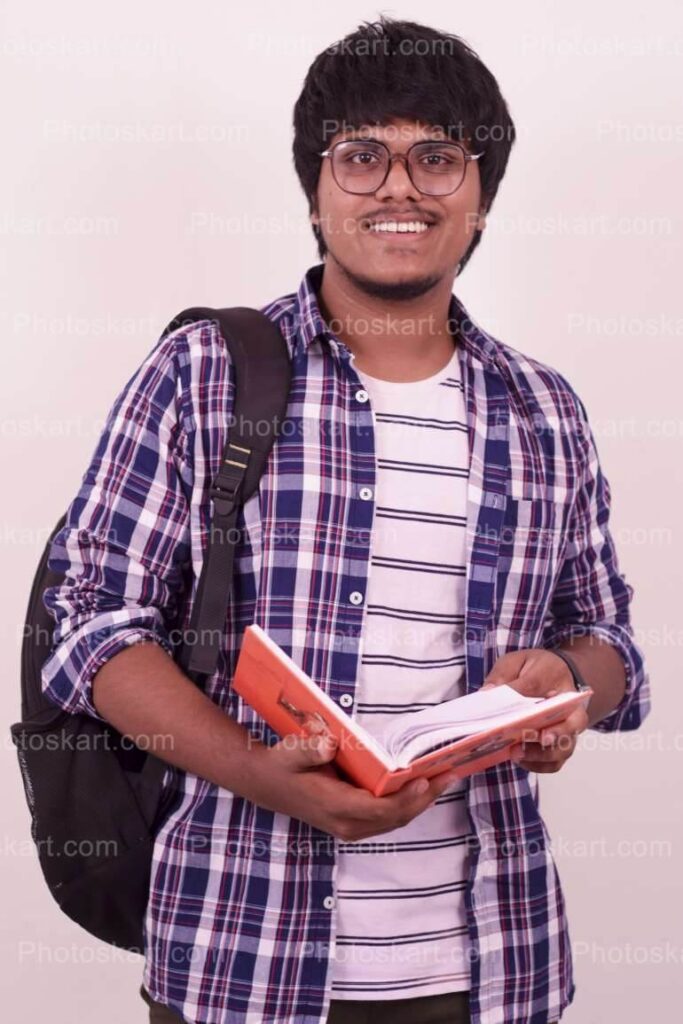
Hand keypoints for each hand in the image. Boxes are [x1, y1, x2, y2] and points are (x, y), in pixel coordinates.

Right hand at [248, 725, 460, 840]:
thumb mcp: (291, 752)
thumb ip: (310, 749)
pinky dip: (408, 803)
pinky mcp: (354, 822)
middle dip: (424, 798)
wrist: (266, 784)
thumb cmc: (283, 765)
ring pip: (395, 820)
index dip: (405, 798)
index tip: (424, 780)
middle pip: (395, 818)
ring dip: (421, 802)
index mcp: (335, 807)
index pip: (379, 809)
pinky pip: (388, 817)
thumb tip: (330, 744)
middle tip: (449, 775)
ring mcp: (351, 826)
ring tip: (444, 778)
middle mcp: (347, 824)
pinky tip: (422, 786)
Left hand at [481, 648, 588, 772]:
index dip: (531, 701)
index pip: (548, 690)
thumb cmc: (535, 669)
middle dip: (553, 734)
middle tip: (528, 737)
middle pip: (572, 725)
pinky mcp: (560, 746)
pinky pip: (554, 762)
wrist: (556, 676)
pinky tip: (518, 760)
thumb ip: (503, 675)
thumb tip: (487, 692)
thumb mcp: (516, 662)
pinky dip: (537, 765)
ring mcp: (568, 730)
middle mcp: (571, 708)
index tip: (519, 711)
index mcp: (558, 680)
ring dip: (541, 755)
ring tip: (516, 754)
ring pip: (564, 748)